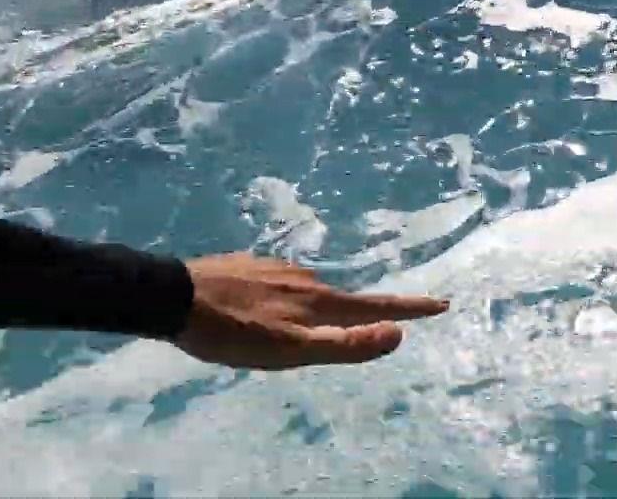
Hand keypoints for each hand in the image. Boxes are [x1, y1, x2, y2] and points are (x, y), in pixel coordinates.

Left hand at [172, 253, 447, 368]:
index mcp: (318, 304)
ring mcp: (276, 268)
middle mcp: (305, 280)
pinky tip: (254, 310)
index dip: (410, 308)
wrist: (173, 296)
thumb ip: (344, 344)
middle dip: (353, 314)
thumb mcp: (291, 351)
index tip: (442, 302)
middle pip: (339, 301)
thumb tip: (396, 333)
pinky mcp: (250, 265)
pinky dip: (276, 300)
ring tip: (284, 331)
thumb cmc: (233, 333)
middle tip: (355, 330)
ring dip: (307, 310)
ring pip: (304, 293)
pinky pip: (275, 285)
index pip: (375, 305)